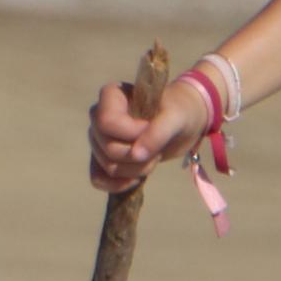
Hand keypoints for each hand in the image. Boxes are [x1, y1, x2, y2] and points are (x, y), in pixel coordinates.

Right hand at [85, 74, 206, 193]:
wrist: (182, 123)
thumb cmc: (178, 111)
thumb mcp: (175, 117)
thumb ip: (157, 132)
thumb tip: (136, 155)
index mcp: (111, 95)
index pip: (107, 122)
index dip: (132, 134)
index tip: (152, 129)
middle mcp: (98, 116)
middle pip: (107, 148)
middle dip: (138, 157)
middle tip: (158, 149)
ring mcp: (99, 139)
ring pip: (107, 166)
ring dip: (136, 170)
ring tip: (153, 158)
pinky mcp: (103, 158)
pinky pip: (98, 179)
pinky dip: (118, 185)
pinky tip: (137, 179)